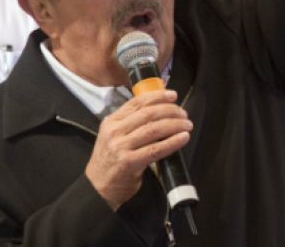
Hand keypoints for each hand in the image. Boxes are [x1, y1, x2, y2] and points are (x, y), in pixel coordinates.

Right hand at [85, 89, 192, 210]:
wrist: (97, 188)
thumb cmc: (110, 161)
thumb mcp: (113, 136)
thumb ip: (130, 123)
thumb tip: (159, 110)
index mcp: (111, 121)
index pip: (137, 102)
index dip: (158, 96)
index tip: (173, 95)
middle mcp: (115, 131)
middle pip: (148, 114)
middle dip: (170, 111)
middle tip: (184, 114)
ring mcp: (121, 147)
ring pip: (153, 129)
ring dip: (174, 125)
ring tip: (187, 125)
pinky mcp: (129, 162)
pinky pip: (155, 149)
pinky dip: (172, 142)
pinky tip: (183, 138)